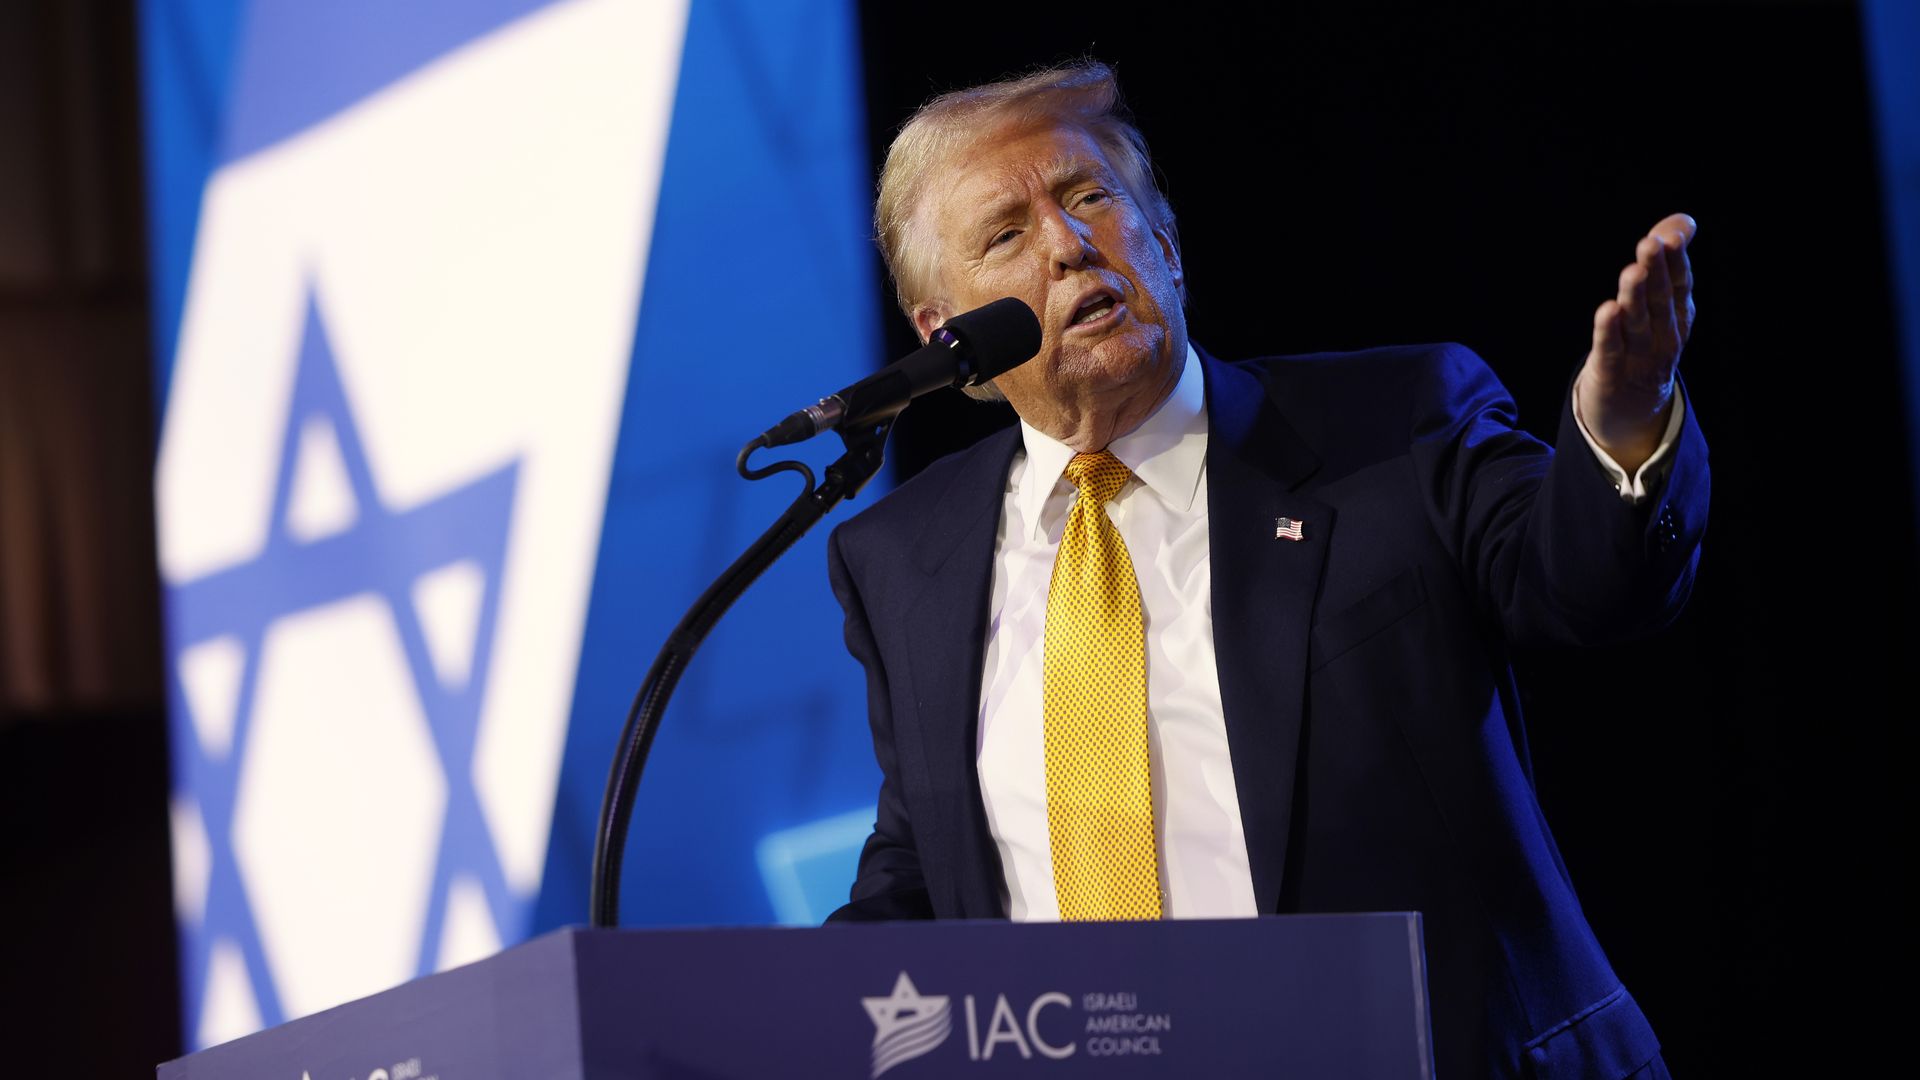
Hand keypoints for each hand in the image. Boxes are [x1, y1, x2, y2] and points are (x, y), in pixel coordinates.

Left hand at [1574, 212, 1695, 473]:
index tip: (1670, 235)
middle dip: (1656, 272)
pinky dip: (1610, 332)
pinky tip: (1607, 311)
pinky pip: (1612, 350)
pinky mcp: (1612, 374)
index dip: (1675, 261)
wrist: (1633, 408)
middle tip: (1650, 244)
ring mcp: (1639, 356)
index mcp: (1677, 314)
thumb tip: (1682, 221)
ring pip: (1637, 324)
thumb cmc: (1647, 343)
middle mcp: (1663, 334)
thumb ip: (1667, 261)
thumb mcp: (1661, 303)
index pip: (1678, 284)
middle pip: (1659, 300)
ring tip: (1631, 272)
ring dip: (1634, 297)